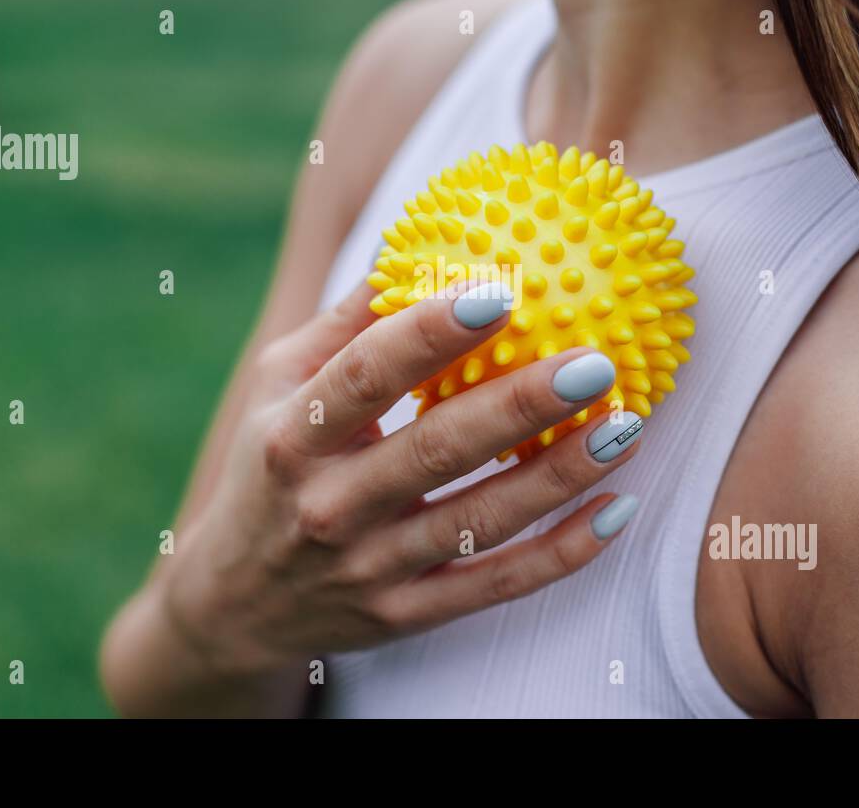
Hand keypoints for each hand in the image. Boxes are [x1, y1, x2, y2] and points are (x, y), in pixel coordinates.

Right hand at [108, 281, 644, 713]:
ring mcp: (368, 570)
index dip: (430, 331)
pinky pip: (494, 586)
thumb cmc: (266, 467)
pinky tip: (617, 510)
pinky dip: (561, 554)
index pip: (366, 376)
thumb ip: (345, 323)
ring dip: (559, 476)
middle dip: (521, 404)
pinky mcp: (403, 616)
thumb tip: (416, 241)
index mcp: (292, 436)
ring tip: (626, 426)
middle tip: (596, 361)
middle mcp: (328, 506)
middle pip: (436, 450)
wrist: (232, 606)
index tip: (499, 289)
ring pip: (478, 522)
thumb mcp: (279, 387)